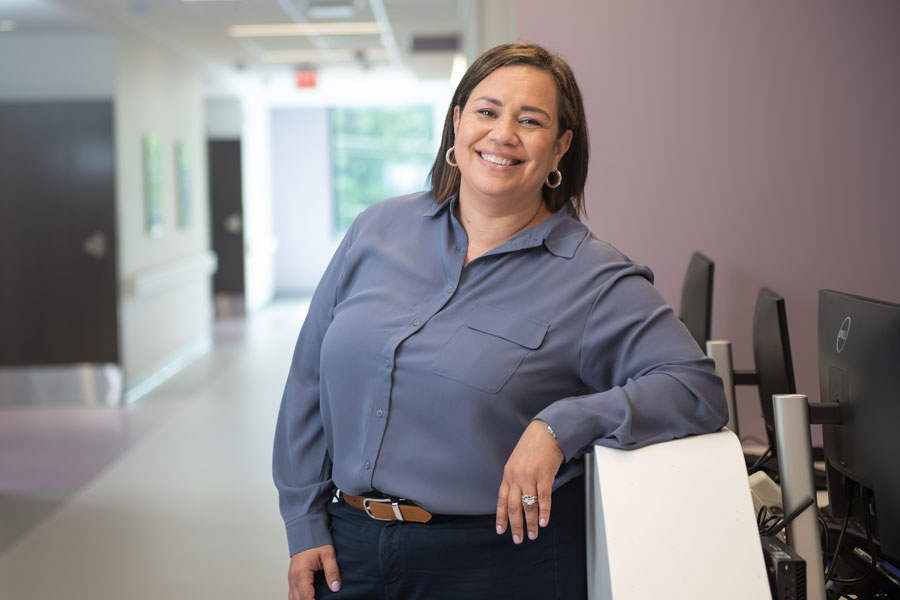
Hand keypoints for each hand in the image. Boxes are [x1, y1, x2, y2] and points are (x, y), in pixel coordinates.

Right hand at [288, 544, 340, 599]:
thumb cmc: (315, 541)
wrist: (306, 530)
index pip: (306, 597)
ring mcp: (291, 579)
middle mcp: (293, 578)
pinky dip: (299, 599)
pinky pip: (292, 594)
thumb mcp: (328, 554)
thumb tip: (336, 587)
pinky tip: (308, 598)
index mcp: (301, 573)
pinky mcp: (293, 578)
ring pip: (292, 599)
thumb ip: (332, 571)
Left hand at [495, 419, 563, 543]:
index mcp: (508, 475)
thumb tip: (516, 498)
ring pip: (528, 505)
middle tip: (518, 540)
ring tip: (533, 535)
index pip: (501, 500)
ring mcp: (530, 477)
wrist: (546, 432)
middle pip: (513, 506)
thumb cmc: (532, 447)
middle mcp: (516, 477)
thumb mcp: (517, 463)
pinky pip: (543, 498)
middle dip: (515, 525)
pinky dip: (543, 512)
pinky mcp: (544, 475)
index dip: (501, 517)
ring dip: (530, 523)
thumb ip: (515, 479)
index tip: (501, 531)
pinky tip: (543, 523)